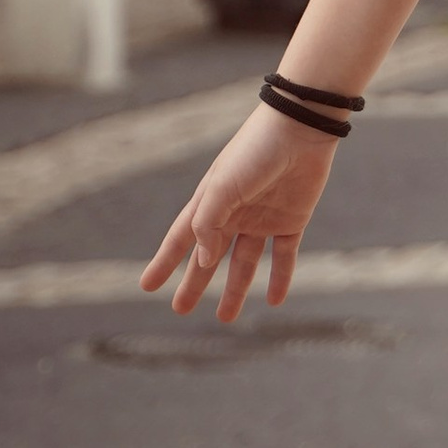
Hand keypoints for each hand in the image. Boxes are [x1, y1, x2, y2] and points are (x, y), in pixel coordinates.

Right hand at [139, 103, 336, 323]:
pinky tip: (274, 300)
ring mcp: (263, 218)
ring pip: (244, 263)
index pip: (181, 239)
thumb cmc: (255, 152)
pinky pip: (283, 256)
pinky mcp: (292, 220)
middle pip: (209, 257)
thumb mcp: (222, 187)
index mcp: (211, 202)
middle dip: (194, 283)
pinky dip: (280, 278)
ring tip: (225, 318)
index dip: (164, 262)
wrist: (300, 129)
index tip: (147, 286)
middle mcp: (234, 213)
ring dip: (235, 289)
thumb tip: (203, 261)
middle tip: (180, 310)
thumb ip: (208, 224)